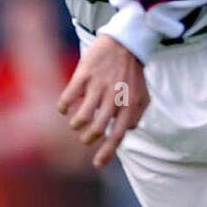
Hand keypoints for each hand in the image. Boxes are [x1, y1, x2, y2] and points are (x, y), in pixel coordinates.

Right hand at [58, 35, 149, 167]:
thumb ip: (137, 115)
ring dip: (75, 124)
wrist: (124, 42)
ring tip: (75, 122)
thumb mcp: (143, 95)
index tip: (97, 164)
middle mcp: (114, 98)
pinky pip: (68, 97)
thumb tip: (127, 131)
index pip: (118, 135)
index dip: (107, 152)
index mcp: (130, 105)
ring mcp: (98, 86)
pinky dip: (63, 107)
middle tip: (84, 137)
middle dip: (87, 138)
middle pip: (96, 129)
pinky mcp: (84, 74)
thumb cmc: (132, 72)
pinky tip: (64, 107)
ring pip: (81, 117)